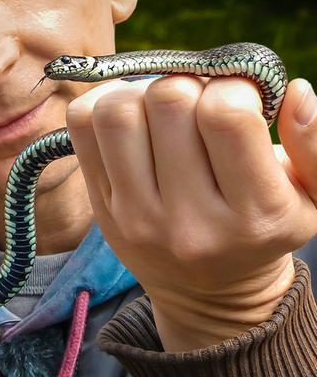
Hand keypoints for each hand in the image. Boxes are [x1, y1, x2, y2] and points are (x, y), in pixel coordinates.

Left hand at [66, 74, 316, 351]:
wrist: (207, 292)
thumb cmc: (260, 230)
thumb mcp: (310, 195)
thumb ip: (313, 143)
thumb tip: (295, 89)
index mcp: (256, 215)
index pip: (225, 114)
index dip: (230, 86)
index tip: (234, 99)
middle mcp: (191, 222)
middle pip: (167, 100)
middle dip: (186, 84)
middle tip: (196, 101)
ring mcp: (136, 217)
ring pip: (117, 109)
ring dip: (139, 91)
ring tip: (160, 107)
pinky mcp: (100, 206)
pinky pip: (82, 123)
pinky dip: (101, 100)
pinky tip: (130, 114)